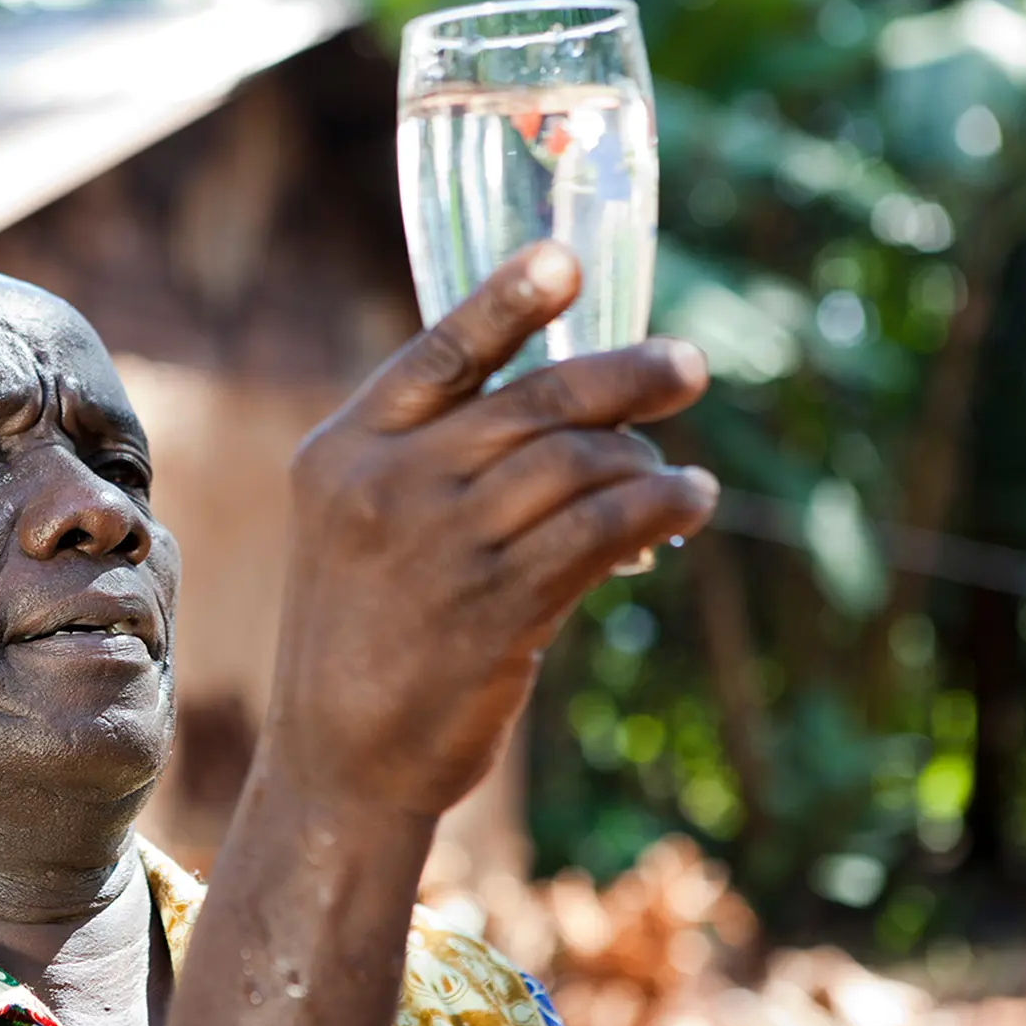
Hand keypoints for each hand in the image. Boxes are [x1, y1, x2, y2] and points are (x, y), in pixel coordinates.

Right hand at [263, 242, 718, 816]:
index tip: (567, 262)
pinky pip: (600, 530)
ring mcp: (440, 545)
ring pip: (576, 464)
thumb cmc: (360, 638)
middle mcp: (386, 486)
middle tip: (688, 366)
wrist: (337, 763)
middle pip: (532, 402)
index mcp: (339, 452)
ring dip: (648, 460)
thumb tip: (567, 412)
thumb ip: (426, 463)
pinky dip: (655, 509)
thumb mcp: (353, 529)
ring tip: (686, 480)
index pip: (436, 354)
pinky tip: (683, 506)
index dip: (506, 301)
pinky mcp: (495, 607)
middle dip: (624, 376)